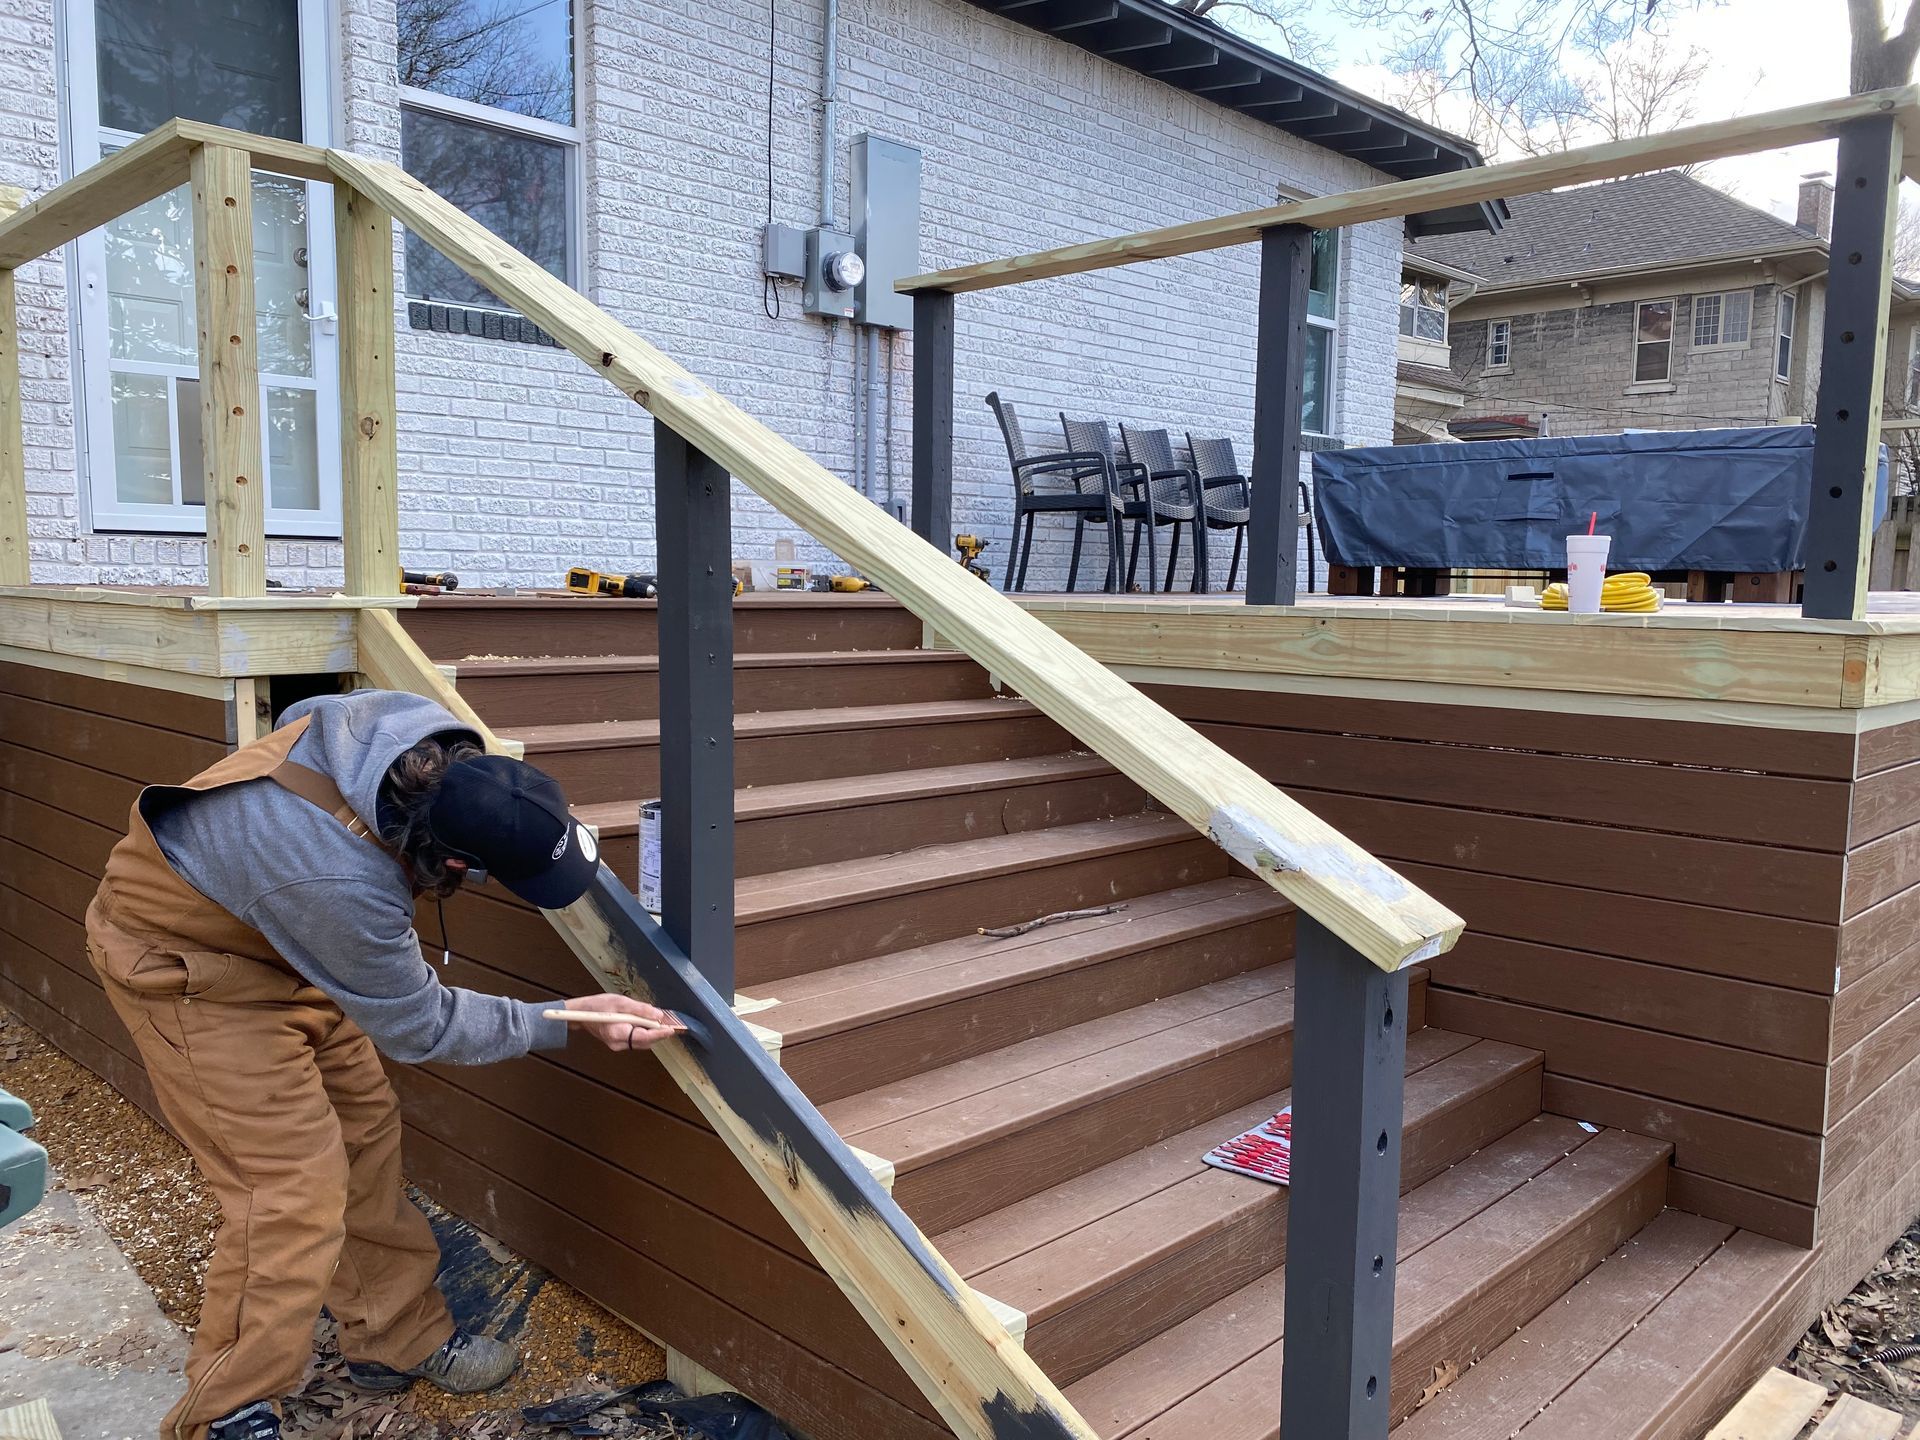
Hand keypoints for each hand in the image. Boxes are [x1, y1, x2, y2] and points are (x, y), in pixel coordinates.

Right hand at [564, 993, 682, 1051]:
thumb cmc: (597, 1006)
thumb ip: (640, 1009)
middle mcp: (618, 1043)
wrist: (581, 1013)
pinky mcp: (619, 1042)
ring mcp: (618, 1045)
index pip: (644, 1037)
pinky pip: (636, 1039)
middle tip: (670, 1023)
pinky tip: (646, 1022)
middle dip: (658, 1032)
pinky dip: (644, 1031)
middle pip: (645, 1041)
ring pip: (642, 1041)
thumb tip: (658, 1015)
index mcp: (617, 1033)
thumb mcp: (620, 1002)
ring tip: (659, 1020)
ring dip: (651, 1032)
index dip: (659, 1034)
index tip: (671, 1029)